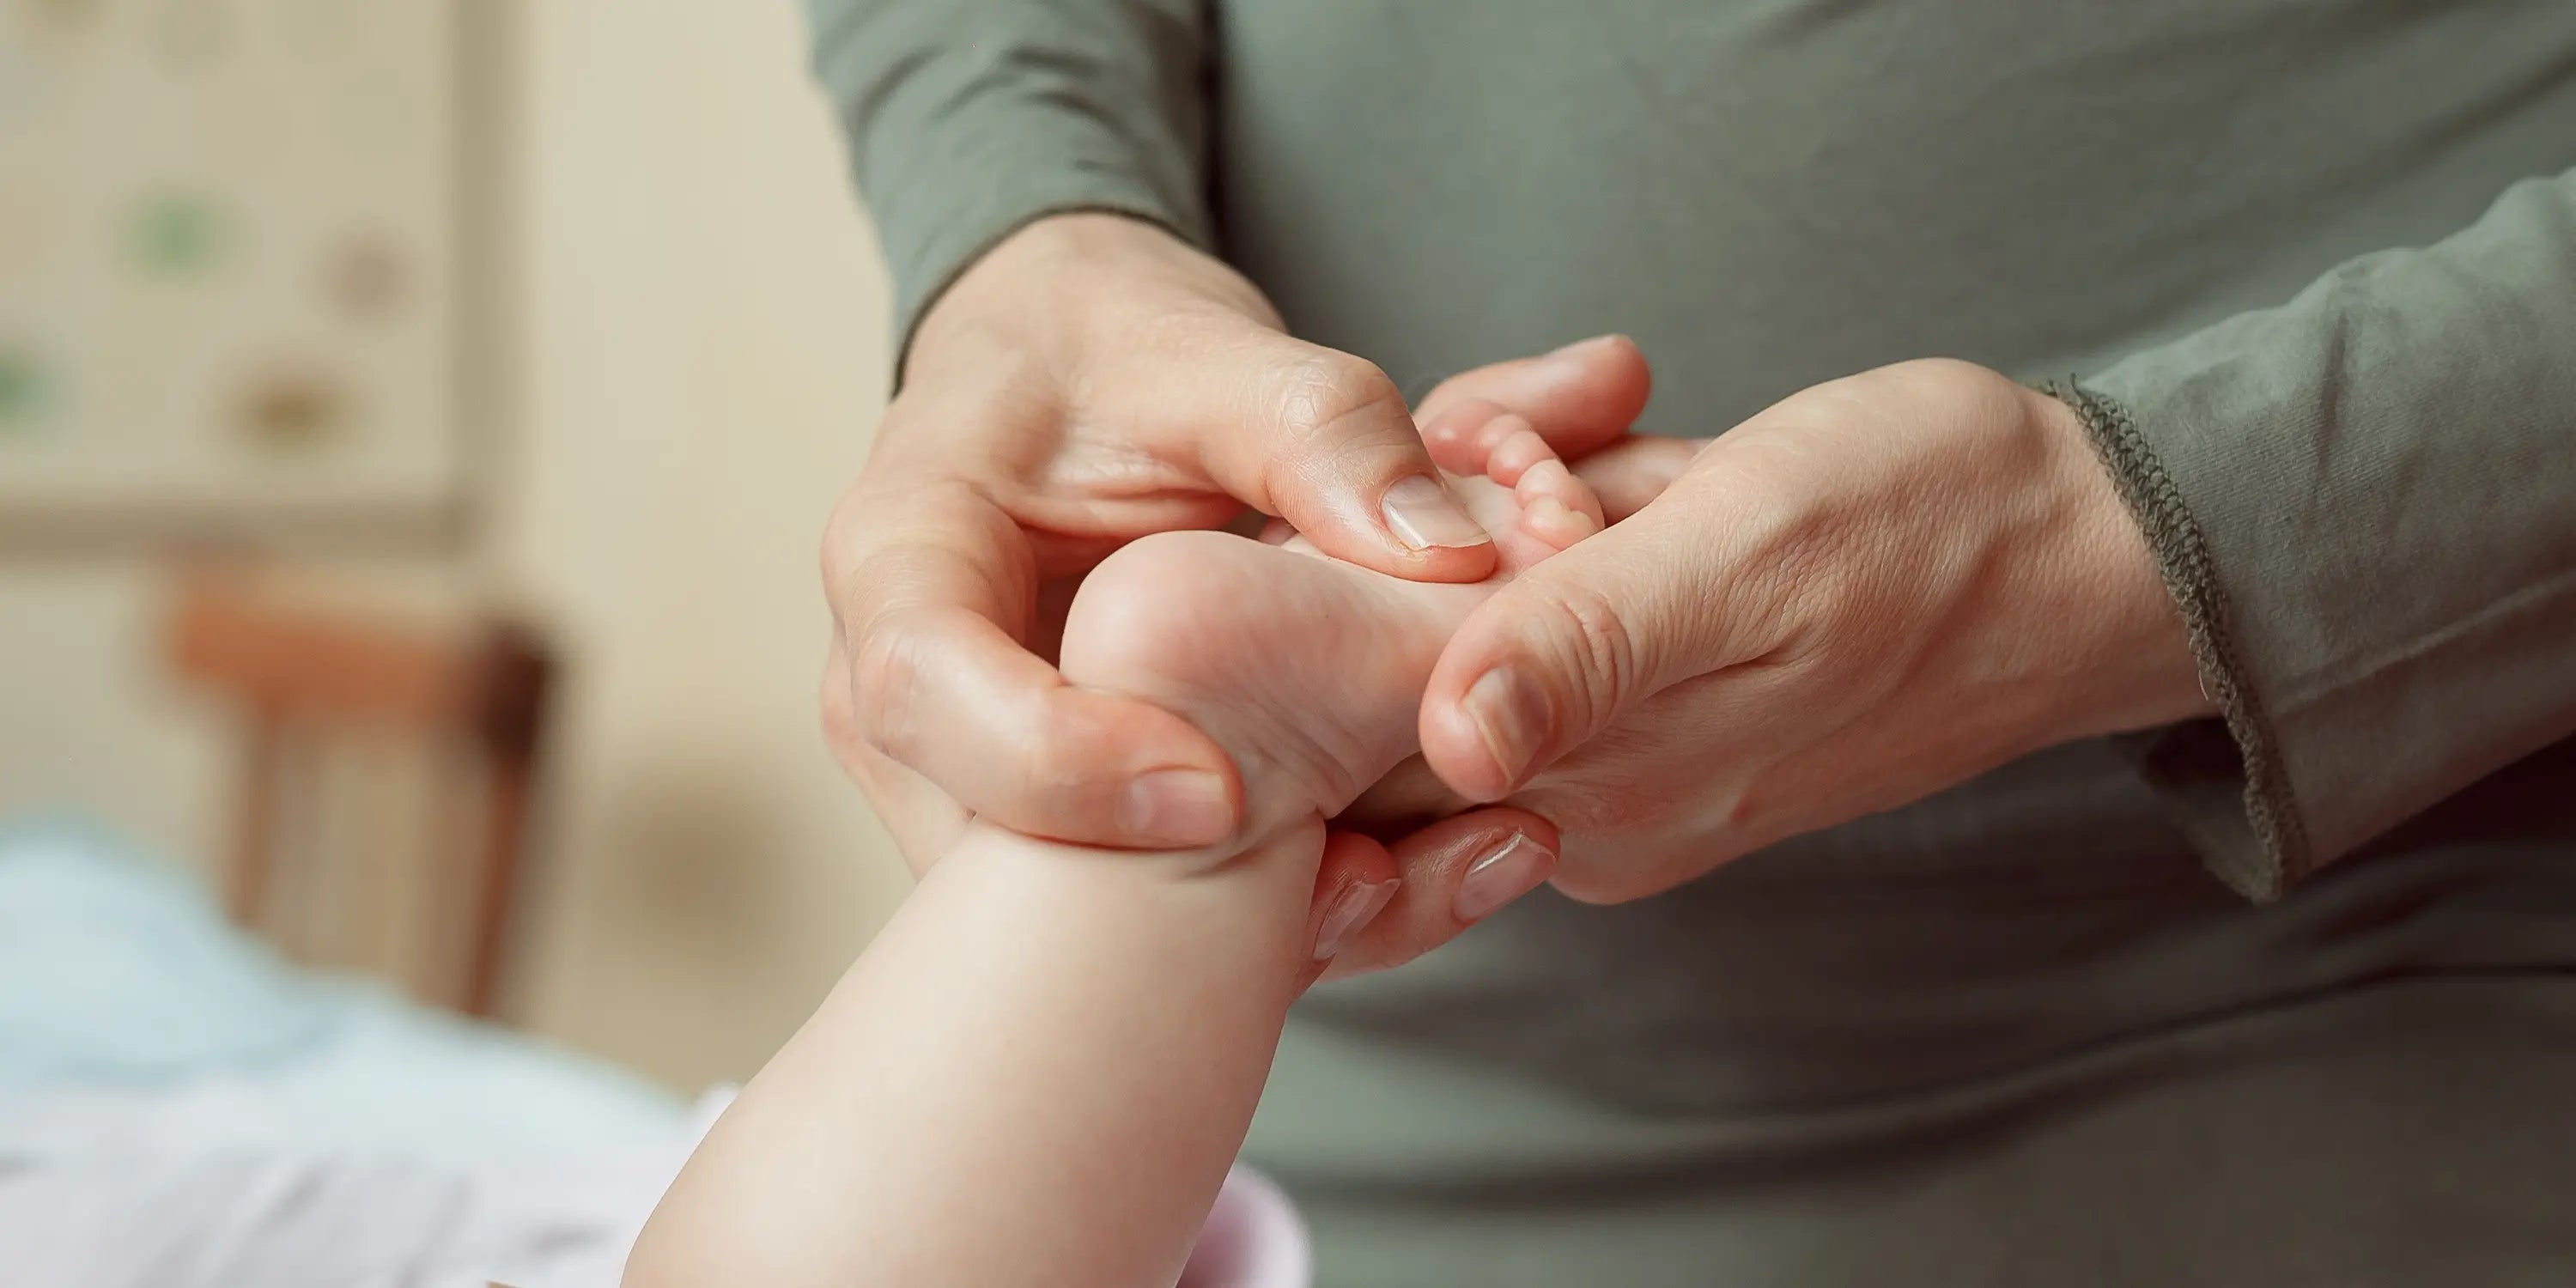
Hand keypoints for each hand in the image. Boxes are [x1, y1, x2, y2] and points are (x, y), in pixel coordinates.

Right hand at [822, 212, 1646, 869]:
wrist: (1075, 378)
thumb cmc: (1114, 351)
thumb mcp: (1213, 350)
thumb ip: (1322, 430)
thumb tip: (1447, 552)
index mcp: (901, 551)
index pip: (922, 690)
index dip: (1057, 764)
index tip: (1217, 793)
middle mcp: (902, 695)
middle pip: (982, 849)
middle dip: (1162, 905)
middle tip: (1357, 889)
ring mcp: (964, 776)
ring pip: (1062, 914)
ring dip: (1229, 931)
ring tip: (1407, 890)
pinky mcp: (1046, 826)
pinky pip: (1129, 911)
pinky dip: (1259, 917)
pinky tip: (1404, 884)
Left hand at [1374, 359, 2210, 905]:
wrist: (2082, 545)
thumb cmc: (1933, 531)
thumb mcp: (1749, 557)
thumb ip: (1588, 648)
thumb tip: (1451, 740)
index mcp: (1585, 797)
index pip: (1360, 708)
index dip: (1386, 559)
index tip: (1507, 469)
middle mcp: (1576, 808)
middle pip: (1401, 647)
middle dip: (1473, 511)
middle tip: (1594, 457)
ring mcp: (1610, 757)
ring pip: (1473, 600)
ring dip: (1544, 495)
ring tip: (1668, 469)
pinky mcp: (1645, 702)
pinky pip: (1546, 592)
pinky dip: (1590, 509)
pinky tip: (1673, 481)